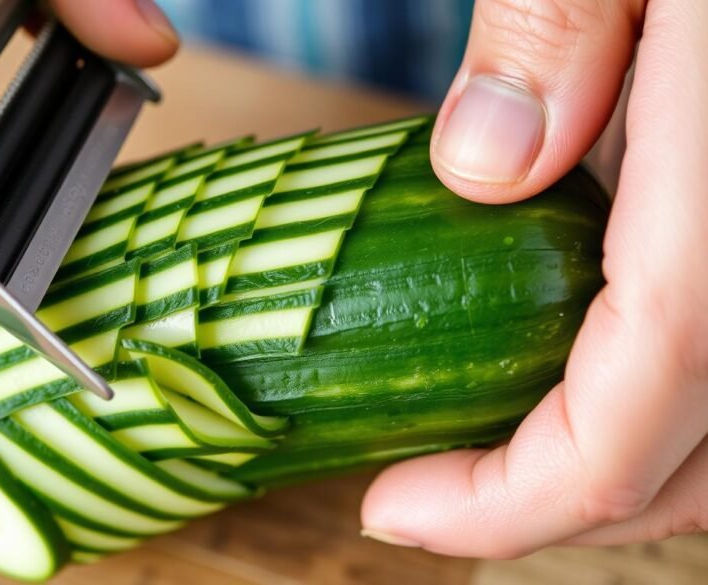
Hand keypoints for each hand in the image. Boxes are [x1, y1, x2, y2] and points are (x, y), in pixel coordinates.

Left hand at [361, 0, 707, 556]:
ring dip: (611, 464)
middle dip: (547, 505)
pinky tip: (578, 345)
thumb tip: (481, 169)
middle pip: (685, 474)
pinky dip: (656, 392)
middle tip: (431, 488)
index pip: (622, 439)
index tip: (392, 510)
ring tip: (492, 442)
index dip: (501, 508)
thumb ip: (562, 28)